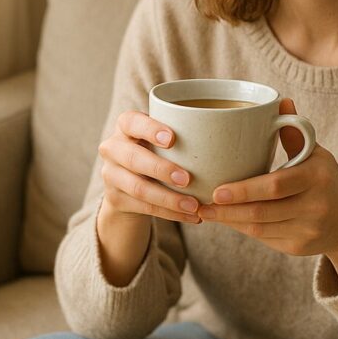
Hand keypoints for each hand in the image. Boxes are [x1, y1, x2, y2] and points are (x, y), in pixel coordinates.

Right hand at [97, 110, 201, 225]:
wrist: (128, 182)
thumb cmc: (157, 151)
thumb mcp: (161, 139)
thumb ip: (181, 134)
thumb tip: (227, 139)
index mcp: (125, 126)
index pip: (132, 122)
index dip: (150, 129)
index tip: (173, 139)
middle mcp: (112, 148)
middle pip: (134, 158)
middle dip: (161, 169)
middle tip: (187, 179)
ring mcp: (110, 175)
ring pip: (139, 188)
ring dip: (169, 198)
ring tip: (194, 205)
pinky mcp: (115, 199)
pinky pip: (145, 207)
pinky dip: (171, 214)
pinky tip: (192, 216)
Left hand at [197, 99, 337, 284]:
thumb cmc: (326, 179)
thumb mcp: (316, 155)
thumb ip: (294, 133)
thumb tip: (280, 101)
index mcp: (316, 177)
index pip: (274, 186)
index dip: (243, 191)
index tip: (216, 190)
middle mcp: (314, 207)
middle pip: (262, 212)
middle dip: (228, 210)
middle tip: (202, 203)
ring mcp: (307, 231)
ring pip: (258, 229)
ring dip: (229, 221)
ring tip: (207, 211)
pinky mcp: (299, 248)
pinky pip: (264, 239)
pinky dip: (242, 229)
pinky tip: (228, 220)